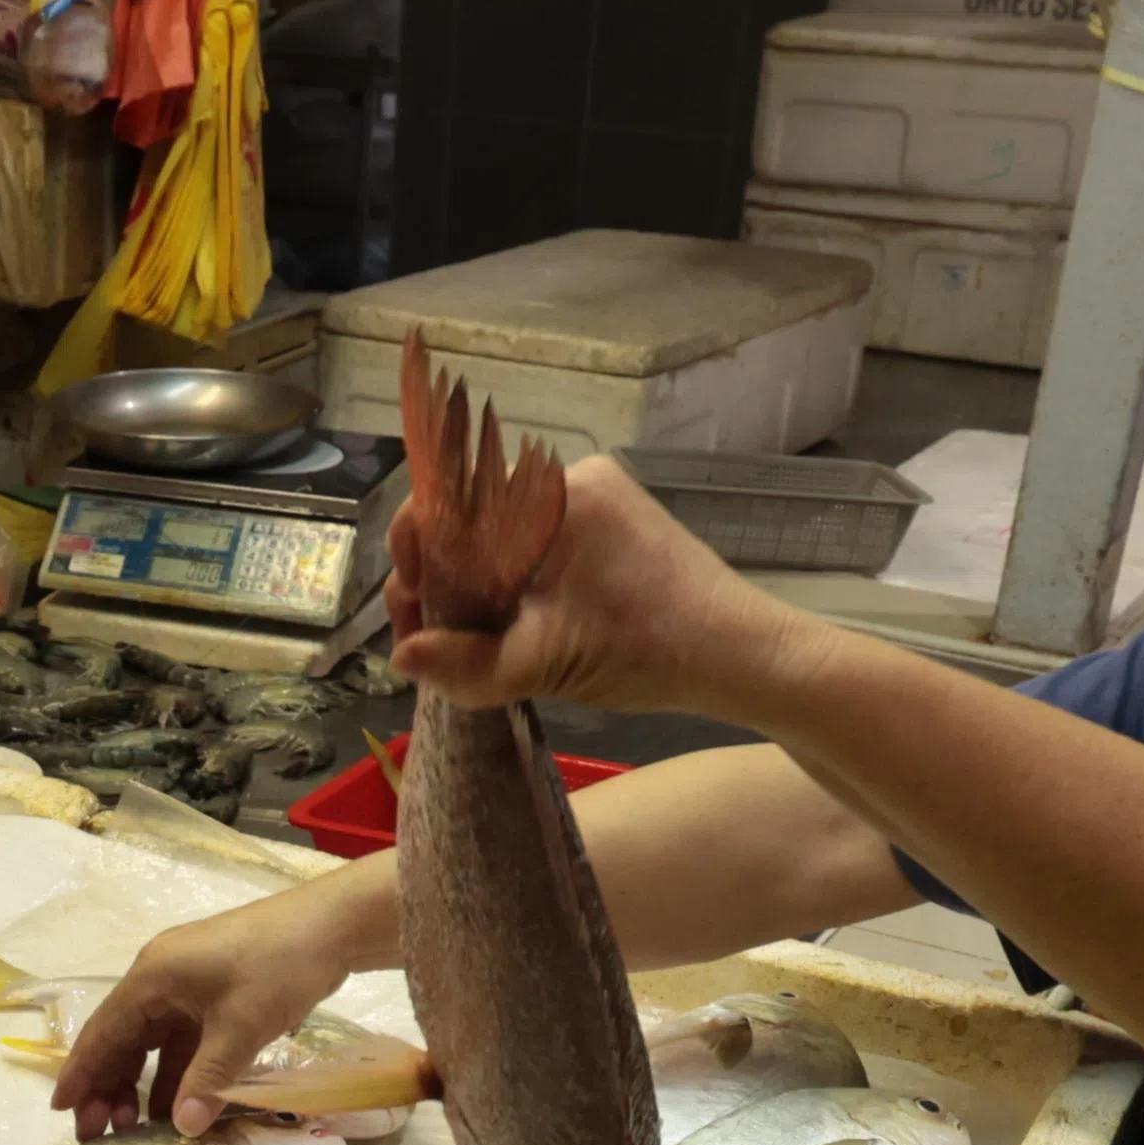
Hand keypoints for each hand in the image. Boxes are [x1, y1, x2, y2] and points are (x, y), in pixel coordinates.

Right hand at [49, 886, 357, 1138]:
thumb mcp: (240, 1028)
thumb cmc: (279, 967)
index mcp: (152, 978)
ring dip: (143, 1084)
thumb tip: (180, 1129)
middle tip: (101, 1136)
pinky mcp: (214, 993)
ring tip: (137, 1130)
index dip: (81, 1074)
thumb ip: (207, 1080)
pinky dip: (177, 1072)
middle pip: (122, 1039)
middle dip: (108, 1087)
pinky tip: (179, 1106)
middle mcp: (160, 979)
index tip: (63, 1112)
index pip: (102, 1032)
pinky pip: (183, 1039)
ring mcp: (188, 985)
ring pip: (152, 1043)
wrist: (333, 924)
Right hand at [387, 455, 798, 717]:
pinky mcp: (617, 530)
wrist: (743, 657)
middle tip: (426, 638)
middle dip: (443, 579)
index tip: (405, 606)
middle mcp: (574, 480)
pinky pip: (542, 548)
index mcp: (554, 494)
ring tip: (462, 641)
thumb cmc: (648, 650)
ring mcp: (600, 503)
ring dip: (478, 587)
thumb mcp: (543, 663)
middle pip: (477, 521)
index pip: (454, 501)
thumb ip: (466, 664)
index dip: (413, 549)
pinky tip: (508, 628)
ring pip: (507, 539)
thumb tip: (400, 659)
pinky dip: (517, 585)